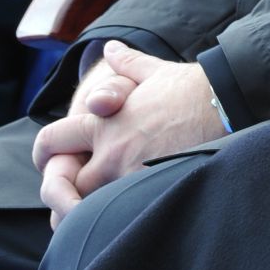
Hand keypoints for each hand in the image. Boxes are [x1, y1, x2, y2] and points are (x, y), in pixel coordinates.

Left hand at [33, 42, 223, 225]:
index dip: (44, 153)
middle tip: (72, 192)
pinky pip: (117, 217)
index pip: (52, 141)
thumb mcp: (153, 71)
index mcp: (104, 122)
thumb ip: (126, 64)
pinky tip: (118, 217)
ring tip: (92, 211)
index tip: (51, 160)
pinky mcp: (151, 194)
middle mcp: (110, 153)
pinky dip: (111, 220)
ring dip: (84, 210)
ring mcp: (129, 177)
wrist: (224, 106)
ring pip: (86, 209)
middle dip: (63, 189)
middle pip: (63, 184)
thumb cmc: (190, 89)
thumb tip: (110, 49)